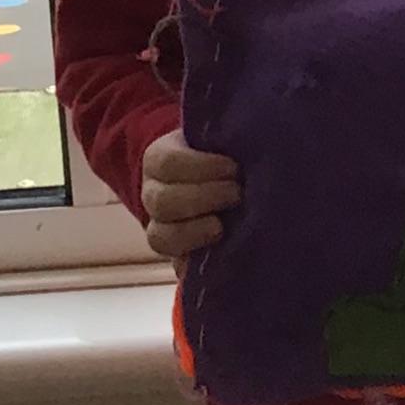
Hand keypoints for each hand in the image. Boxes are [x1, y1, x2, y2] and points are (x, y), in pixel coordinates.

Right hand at [142, 128, 239, 261]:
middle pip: (162, 201)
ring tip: (223, 226)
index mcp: (159, 160)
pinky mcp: (176, 256)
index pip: (168, 163)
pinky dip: (194, 261)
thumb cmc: (225, 158)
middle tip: (236, 194)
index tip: (233, 167)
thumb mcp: (223, 140)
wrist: (223, 187)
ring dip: (194, 231)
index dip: (202, 167)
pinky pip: (175, 266)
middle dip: (203, 198)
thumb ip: (228, 140)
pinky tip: (218, 253)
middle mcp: (152, 194)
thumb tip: (251, 138)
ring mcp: (160, 227)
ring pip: (161, 237)